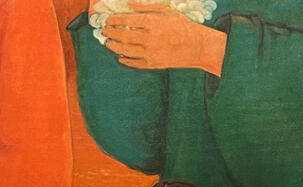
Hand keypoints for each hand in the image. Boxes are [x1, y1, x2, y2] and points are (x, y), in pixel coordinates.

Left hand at [101, 2, 227, 74]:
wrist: (198, 47)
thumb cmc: (183, 26)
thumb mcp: (166, 11)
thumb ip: (146, 7)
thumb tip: (129, 4)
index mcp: (151, 22)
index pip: (125, 20)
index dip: (114, 20)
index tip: (108, 20)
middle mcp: (148, 38)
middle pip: (123, 36)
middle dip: (110, 33)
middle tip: (104, 31)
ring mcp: (150, 53)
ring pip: (125, 50)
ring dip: (114, 47)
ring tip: (108, 43)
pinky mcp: (153, 64)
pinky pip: (135, 63)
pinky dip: (125, 60)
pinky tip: (121, 57)